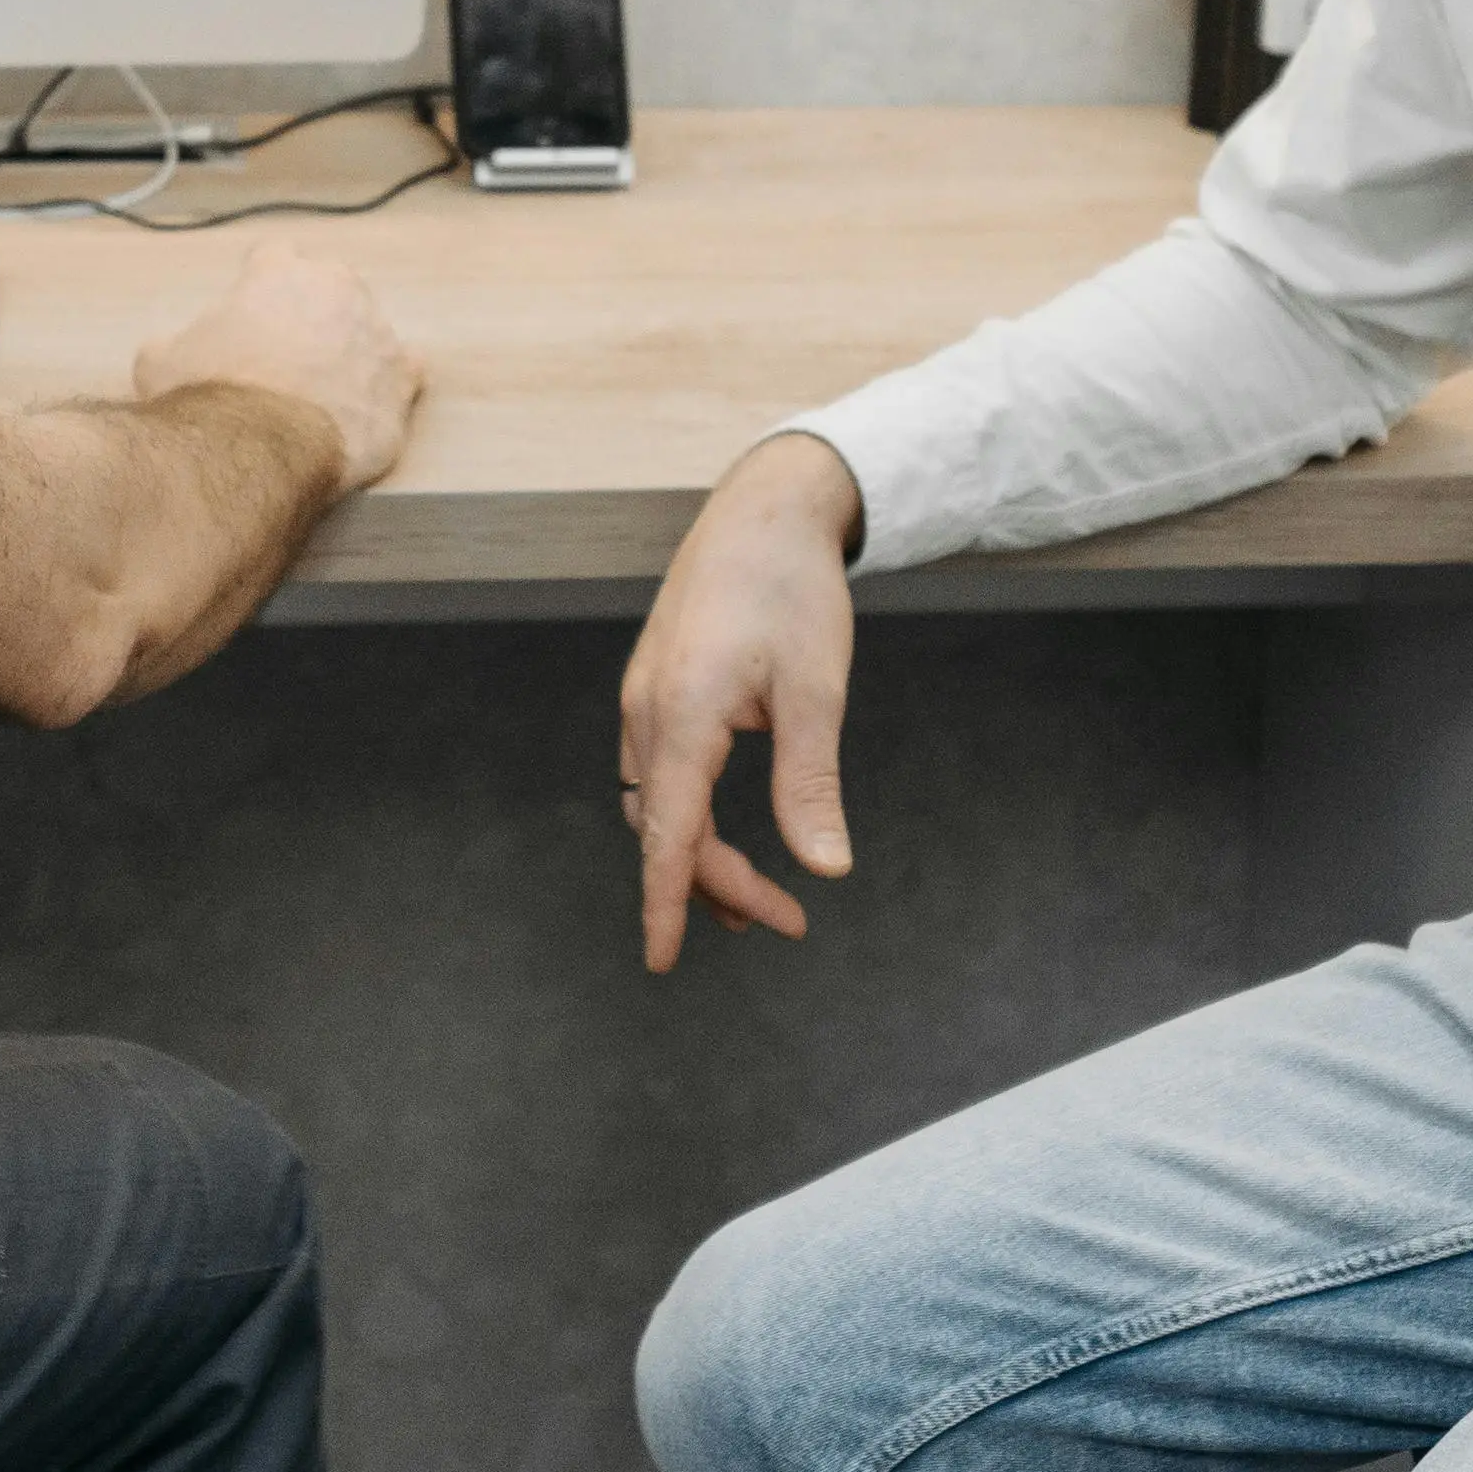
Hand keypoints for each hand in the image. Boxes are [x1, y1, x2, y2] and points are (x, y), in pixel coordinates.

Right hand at [132, 238, 421, 496]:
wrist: (255, 450)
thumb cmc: (206, 400)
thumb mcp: (158, 361)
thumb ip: (170, 343)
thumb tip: (164, 354)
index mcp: (277, 271)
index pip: (274, 256)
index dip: (261, 285)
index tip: (253, 311)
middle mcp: (335, 287)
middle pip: (331, 285)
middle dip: (313, 313)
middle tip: (288, 355)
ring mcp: (376, 331)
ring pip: (370, 329)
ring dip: (353, 351)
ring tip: (327, 391)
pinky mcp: (402, 379)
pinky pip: (406, 373)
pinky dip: (389, 389)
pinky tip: (369, 409)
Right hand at [616, 433, 862, 972]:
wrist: (763, 510)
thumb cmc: (792, 592)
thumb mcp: (816, 691)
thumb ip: (810, 784)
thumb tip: (827, 868)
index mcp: (682, 714)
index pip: (669, 834)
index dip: (666, 904)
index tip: (661, 962)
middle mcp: (648, 711)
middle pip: (667, 829)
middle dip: (719, 884)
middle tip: (788, 922)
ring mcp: (645, 697)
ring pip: (659, 804)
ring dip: (702, 854)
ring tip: (756, 899)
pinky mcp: (657, 687)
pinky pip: (660, 773)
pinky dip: (689, 815)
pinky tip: (721, 826)